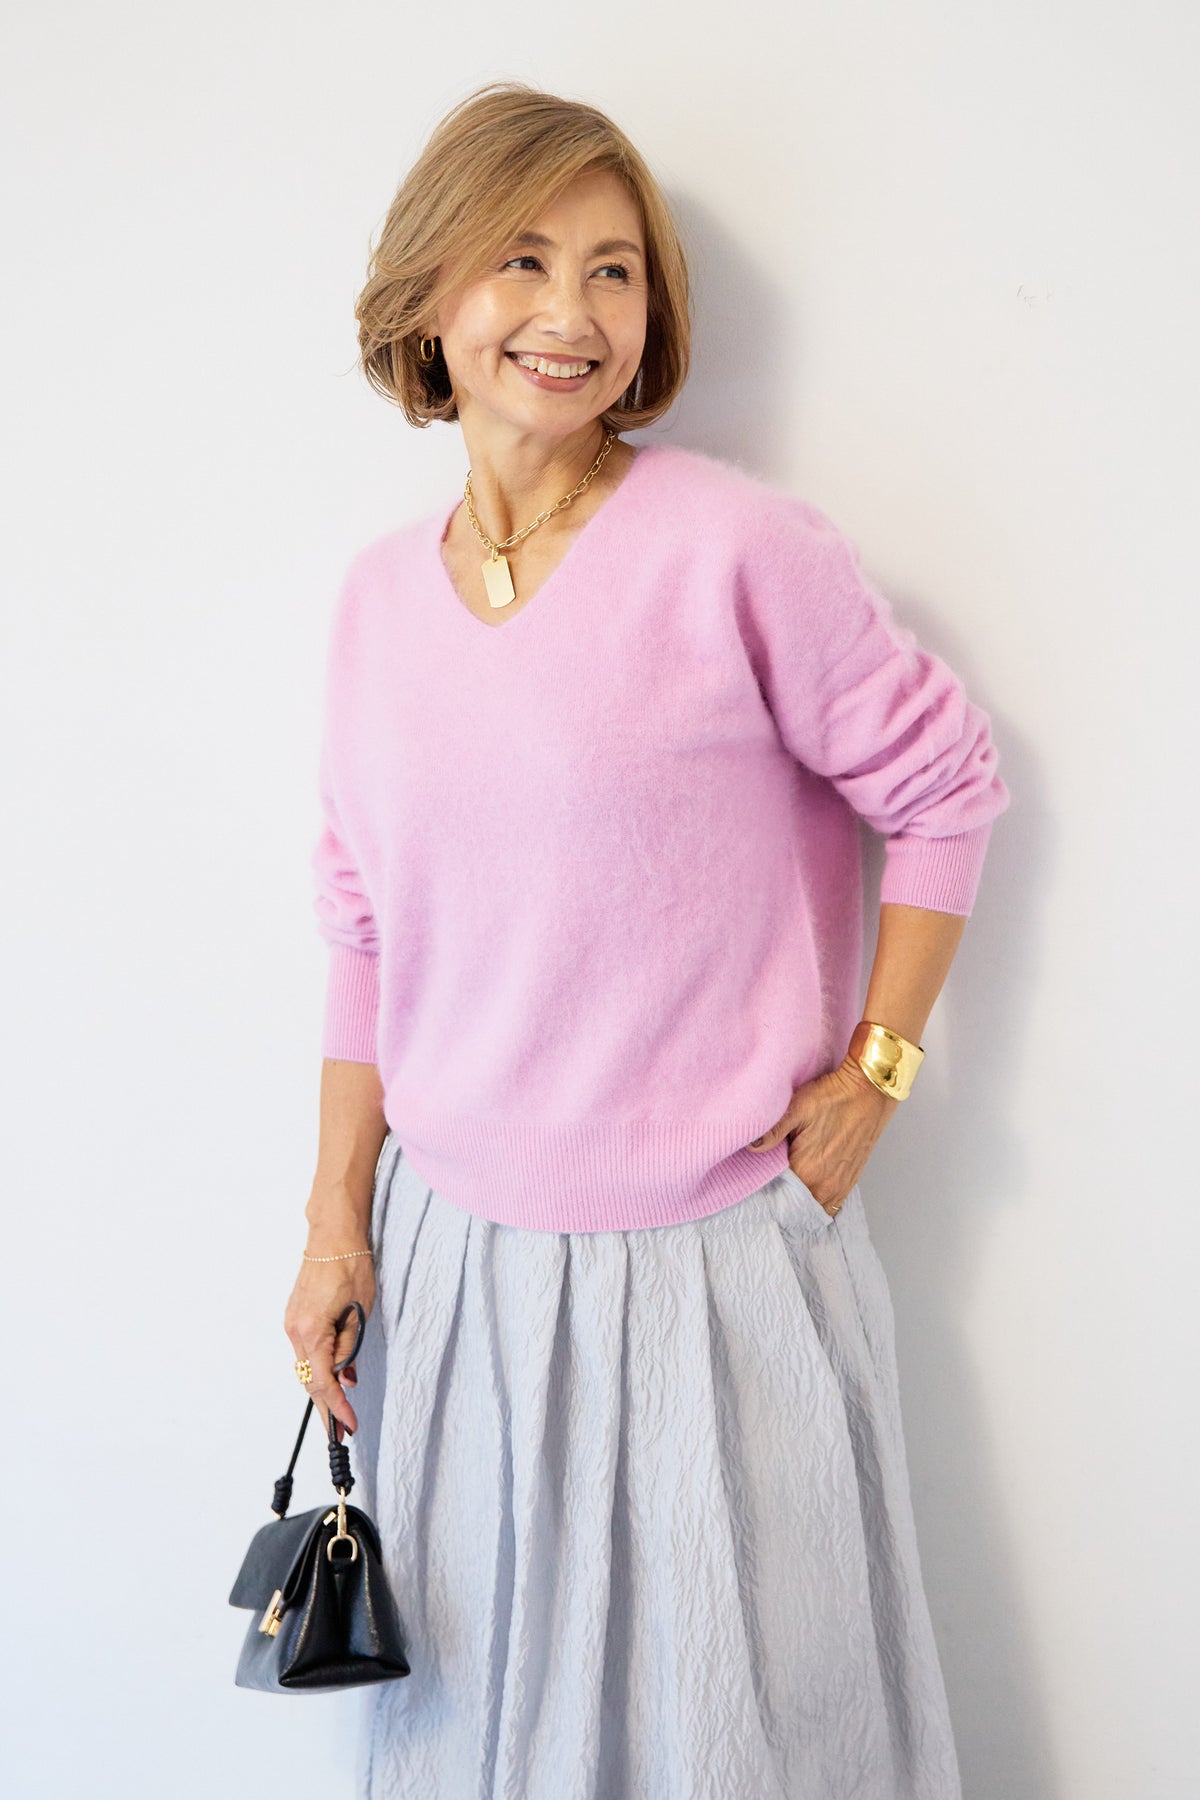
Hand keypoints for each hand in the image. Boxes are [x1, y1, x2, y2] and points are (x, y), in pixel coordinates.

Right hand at [283, 1251, 376, 1443]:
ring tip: (341, 1409)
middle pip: (309, 1380)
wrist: (332, 1235)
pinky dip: (317, 1367)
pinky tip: (333, 1377)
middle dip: (326, 1407)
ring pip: (306, 1367)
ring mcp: (291, 1323)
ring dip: (322, 1387)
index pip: (323, 1382)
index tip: (349, 1426)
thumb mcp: (360, 1311)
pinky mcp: (295, 1317)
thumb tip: (347, 1378)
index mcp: (311, 1331)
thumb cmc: (350, 1266)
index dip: (337, 1407)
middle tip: (343, 1430)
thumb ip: (350, 1347)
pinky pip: (305, 1351)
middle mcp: (295, 1330)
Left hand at [746, 1054, 894, 1213]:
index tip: (755, 1178)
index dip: (763, 1187)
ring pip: (812, 1206)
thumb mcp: (796, 1108)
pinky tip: (807, 1188)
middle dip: (780, 1196)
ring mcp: (840, 1187)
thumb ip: (771, 1132)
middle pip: (793, 1205)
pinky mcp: (850, 1182)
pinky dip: (816, 1200)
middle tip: (769, 1179)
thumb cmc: (833, 1097)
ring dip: (799, 1201)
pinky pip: (829, 1205)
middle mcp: (825, 1186)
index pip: (776, 1195)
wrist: (869, 1091)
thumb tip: (751, 1147)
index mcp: (807, 1172)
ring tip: (787, 1185)